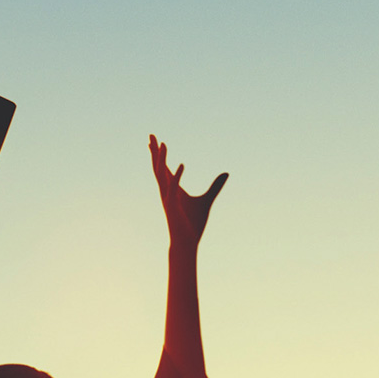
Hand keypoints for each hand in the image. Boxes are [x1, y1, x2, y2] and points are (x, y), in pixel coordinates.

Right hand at [149, 134, 227, 248]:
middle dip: (155, 152)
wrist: (187, 242)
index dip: (160, 155)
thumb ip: (215, 186)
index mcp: (172, 190)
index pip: (164, 168)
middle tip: (151, 135)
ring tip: (162, 144)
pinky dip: (177, 176)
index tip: (157, 141)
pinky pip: (174, 189)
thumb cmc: (193, 223)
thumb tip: (226, 174)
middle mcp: (167, 192)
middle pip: (158, 168)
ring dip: (162, 160)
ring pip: (162, 175)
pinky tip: (183, 164)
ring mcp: (168, 199)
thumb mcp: (208, 200)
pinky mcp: (173, 207)